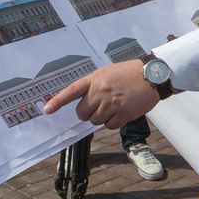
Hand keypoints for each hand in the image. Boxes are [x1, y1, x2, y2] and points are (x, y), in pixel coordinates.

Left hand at [43, 60, 158, 128]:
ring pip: (96, 121)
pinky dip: (113, 122)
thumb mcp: (108, 72)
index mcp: (95, 79)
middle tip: (97, 107)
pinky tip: (121, 112)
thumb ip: (94, 85)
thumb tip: (84, 102)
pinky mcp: (123, 114)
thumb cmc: (129, 73)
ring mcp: (112, 104)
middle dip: (87, 113)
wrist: (152, 76)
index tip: (46, 110)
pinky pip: (109, 126)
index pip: (72, 91)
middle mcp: (101, 92)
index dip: (58, 101)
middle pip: (82, 113)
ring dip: (101, 118)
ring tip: (113, 107)